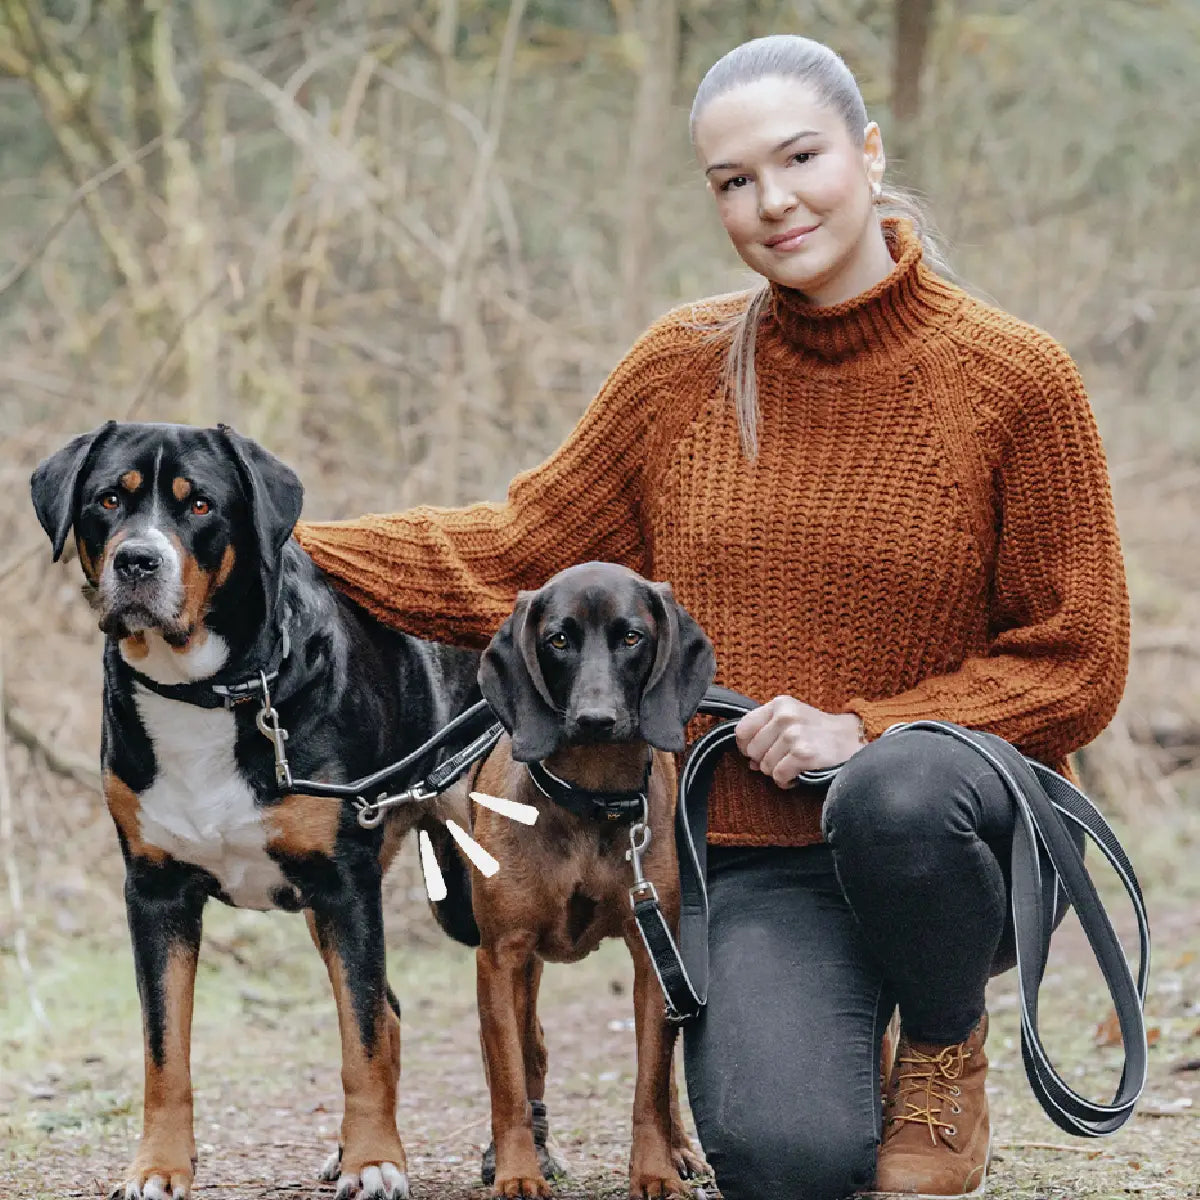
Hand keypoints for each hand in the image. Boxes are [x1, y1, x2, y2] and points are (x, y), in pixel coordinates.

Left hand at [735, 695, 865, 787]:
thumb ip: (765, 733)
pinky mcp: (803, 754)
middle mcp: (785, 716)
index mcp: (779, 704)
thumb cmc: (817, 732)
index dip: (746, 746)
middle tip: (783, 758)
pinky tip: (798, 774)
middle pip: (752, 751)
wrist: (852, 740)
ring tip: (794, 765)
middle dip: (764, 760)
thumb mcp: (791, 719)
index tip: (759, 751)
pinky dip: (787, 781)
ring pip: (765, 766)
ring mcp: (794, 735)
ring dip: (777, 772)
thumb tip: (750, 763)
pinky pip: (779, 777)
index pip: (742, 730)